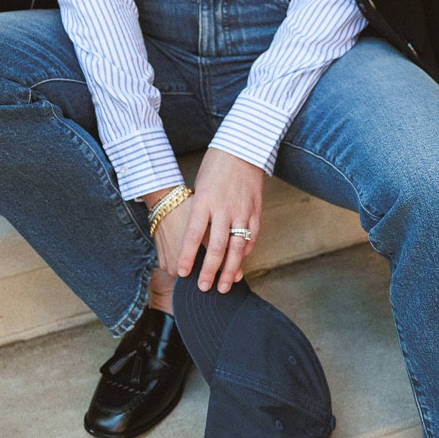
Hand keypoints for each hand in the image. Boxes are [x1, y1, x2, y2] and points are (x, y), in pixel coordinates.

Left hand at [175, 149, 263, 293]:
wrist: (241, 148)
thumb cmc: (214, 168)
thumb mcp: (199, 189)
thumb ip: (199, 215)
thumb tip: (195, 242)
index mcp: (204, 201)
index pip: (193, 235)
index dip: (187, 257)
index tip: (182, 273)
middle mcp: (223, 209)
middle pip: (215, 247)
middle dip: (209, 271)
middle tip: (203, 288)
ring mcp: (242, 211)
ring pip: (236, 248)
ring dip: (229, 270)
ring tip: (223, 286)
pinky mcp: (256, 211)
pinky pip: (251, 238)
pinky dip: (245, 253)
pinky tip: (239, 264)